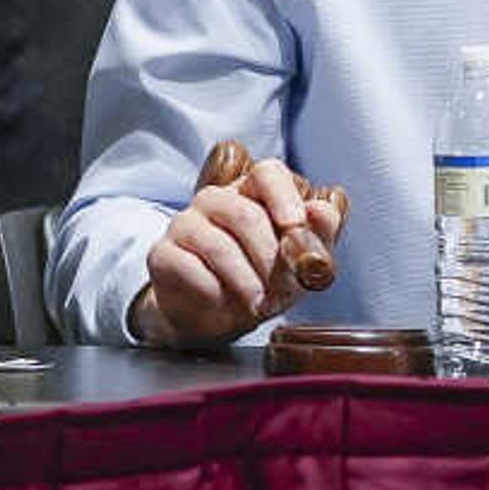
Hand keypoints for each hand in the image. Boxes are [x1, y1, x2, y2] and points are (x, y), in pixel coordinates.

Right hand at [136, 152, 345, 347]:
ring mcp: (185, 224)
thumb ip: (316, 237)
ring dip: (246, 280)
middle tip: (283, 289)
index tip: (296, 227)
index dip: (285, 197)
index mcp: (252, 193)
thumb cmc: (260, 280)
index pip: (268, 173)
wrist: (216, 316)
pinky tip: (225, 301)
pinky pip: (190, 267)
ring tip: (260, 302)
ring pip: (219, 244)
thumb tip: (324, 212)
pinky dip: (215, 291)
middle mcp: (215, 200)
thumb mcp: (298, 264)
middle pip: (246, 214)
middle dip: (271, 258)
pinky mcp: (163, 254)